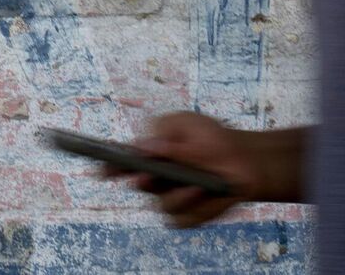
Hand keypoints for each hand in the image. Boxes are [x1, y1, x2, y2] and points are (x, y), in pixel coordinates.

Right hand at [106, 113, 305, 227]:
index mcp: (149, 153)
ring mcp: (168, 198)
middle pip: (138, 184)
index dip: (109, 165)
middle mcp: (154, 178)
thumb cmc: (211, 138)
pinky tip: (204, 193)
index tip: (103, 168)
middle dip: (143, 180)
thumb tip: (143, 146)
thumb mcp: (190, 125)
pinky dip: (195, 208)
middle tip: (147, 176)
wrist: (242, 161)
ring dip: (179, 196)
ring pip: (162, 204)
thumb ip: (167, 136)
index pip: (122, 161)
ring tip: (196, 186)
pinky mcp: (186, 215)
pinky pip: (182, 219)